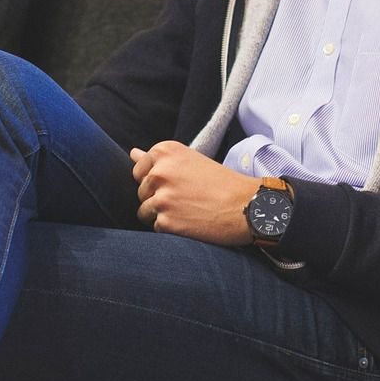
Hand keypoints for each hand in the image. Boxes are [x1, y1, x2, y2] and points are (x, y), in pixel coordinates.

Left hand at [130, 141, 256, 245]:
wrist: (247, 206)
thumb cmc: (222, 182)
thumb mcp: (191, 160)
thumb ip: (159, 160)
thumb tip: (132, 153)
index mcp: (165, 151)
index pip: (139, 169)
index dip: (157, 181)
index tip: (177, 183)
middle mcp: (159, 172)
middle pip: (140, 191)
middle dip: (157, 198)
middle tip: (186, 199)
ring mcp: (161, 198)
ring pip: (144, 211)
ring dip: (162, 215)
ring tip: (187, 211)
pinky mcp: (165, 222)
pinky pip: (156, 227)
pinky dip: (171, 229)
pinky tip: (190, 223)